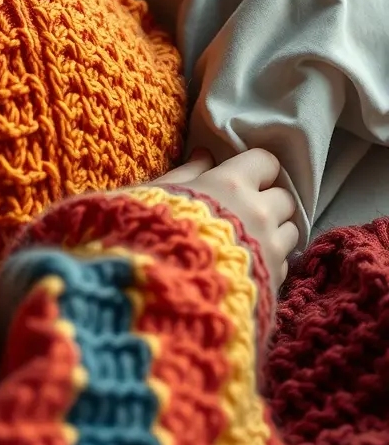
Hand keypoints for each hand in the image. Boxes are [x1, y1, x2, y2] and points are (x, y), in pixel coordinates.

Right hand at [150, 148, 297, 294]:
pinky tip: (244, 267)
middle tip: (243, 214)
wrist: (163, 290)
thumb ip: (187, 173)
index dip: (255, 170)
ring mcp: (270, 247)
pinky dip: (269, 261)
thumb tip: (204, 154)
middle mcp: (259, 212)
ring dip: (274, 233)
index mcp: (231, 184)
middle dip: (267, 202)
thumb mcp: (159, 195)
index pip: (266, 162)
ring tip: (248, 243)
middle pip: (284, 197)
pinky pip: (283, 263)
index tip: (242, 179)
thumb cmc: (152, 233)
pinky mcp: (273, 279)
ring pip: (291, 231)